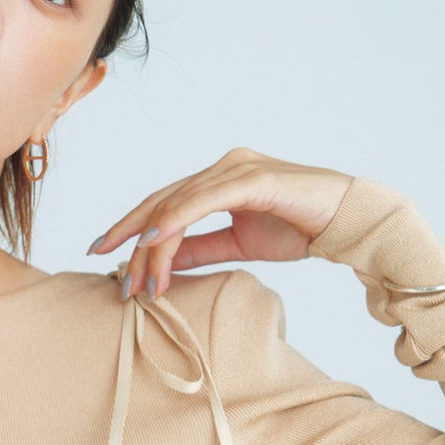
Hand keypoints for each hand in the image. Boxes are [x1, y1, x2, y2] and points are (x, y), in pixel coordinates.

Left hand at [87, 147, 355, 298]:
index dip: (130, 228)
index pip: (163, 205)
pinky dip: (174, 220)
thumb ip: (200, 249)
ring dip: (150, 242)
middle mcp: (223, 168)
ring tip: (133, 275)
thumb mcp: (238, 244)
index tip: (106, 254)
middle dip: (126, 232)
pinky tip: (152, 241)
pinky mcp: (253, 179)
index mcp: (218, 181)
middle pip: (161, 202)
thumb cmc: (298, 228)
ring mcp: (237, 169)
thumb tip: (161, 260)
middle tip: (98, 258)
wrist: (347, 222)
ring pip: (176, 205)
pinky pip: (202, 200)